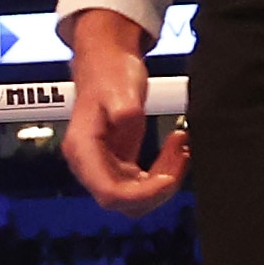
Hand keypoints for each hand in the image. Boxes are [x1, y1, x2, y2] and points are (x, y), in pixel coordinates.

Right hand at [62, 9, 188, 212]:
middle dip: (157, 188)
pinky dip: (163, 174)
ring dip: (163, 182)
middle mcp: (89, 164)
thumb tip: (128, 120)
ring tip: (181, 149)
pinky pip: (142, 184)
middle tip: (181, 156)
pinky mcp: (119, 164)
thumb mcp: (118, 87)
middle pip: (123, 201)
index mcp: (82, 150)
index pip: (109, 193)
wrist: (107, 63)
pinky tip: (176, 150)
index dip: (141, 194)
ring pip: (135, 197)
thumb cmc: (109, 72)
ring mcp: (104, 166)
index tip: (169, 178)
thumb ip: (123, 108)